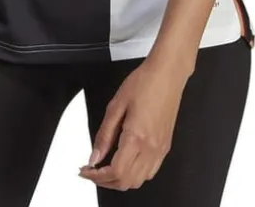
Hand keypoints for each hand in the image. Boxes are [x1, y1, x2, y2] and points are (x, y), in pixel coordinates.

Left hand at [78, 56, 190, 190]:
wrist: (167, 73)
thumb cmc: (144, 82)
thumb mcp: (116, 104)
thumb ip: (104, 134)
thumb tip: (95, 156)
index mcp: (136, 136)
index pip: (115, 171)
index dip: (97, 176)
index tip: (86, 170)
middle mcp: (151, 147)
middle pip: (127, 182)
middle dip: (106, 182)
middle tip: (92, 171)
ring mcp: (160, 149)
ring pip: (139, 180)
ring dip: (121, 181)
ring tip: (106, 169)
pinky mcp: (165, 146)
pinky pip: (151, 172)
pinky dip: (135, 175)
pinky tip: (125, 163)